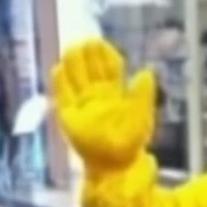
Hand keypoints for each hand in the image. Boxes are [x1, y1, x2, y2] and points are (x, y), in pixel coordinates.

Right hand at [52, 40, 155, 170]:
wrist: (116, 165)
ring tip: (72, 49)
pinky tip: (59, 69)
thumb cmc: (130, 141)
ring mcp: (81, 104)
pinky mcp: (68, 116)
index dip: (105, 55)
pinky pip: (61, 95)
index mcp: (114, 92)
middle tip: (87, 41)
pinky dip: (59, 83)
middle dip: (88, 55)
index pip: (108, 67)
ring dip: (73, 63)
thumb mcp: (142, 115)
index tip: (103, 44)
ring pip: (74, 77)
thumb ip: (143, 95)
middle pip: (89, 68)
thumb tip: (146, 72)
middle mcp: (96, 94)